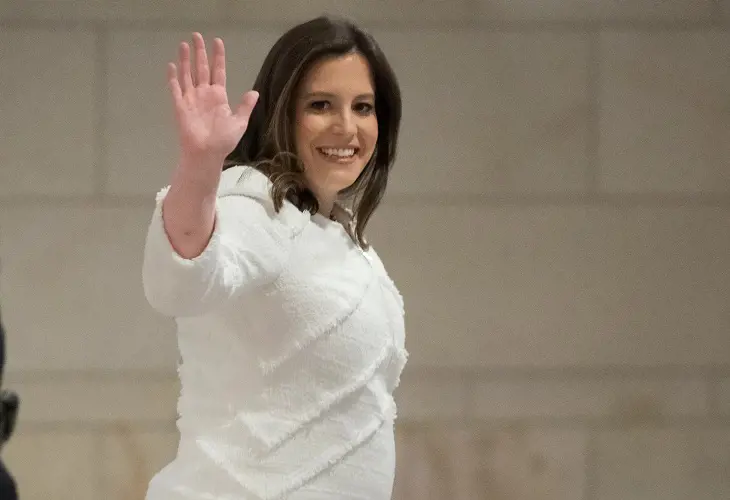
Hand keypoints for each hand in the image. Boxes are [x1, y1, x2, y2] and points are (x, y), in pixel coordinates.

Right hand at [168, 33, 258, 162]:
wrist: (207, 154)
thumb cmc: (223, 141)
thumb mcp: (239, 123)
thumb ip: (245, 106)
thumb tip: (254, 92)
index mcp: (218, 96)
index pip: (218, 71)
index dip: (218, 57)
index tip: (217, 41)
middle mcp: (204, 94)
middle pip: (201, 68)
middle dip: (200, 52)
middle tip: (196, 35)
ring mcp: (191, 99)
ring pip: (187, 74)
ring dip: (186, 60)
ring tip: (184, 44)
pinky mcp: (180, 106)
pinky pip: (175, 89)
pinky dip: (173, 78)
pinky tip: (172, 65)